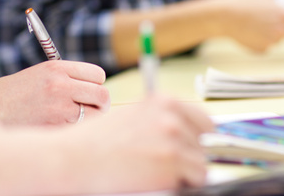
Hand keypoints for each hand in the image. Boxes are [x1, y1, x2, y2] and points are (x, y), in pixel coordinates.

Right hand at [0, 60, 109, 124]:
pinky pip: (79, 130)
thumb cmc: (14, 93)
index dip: (96, 84)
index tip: (89, 92)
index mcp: (57, 68)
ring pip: (95, 115)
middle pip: (102, 95)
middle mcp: (60, 85)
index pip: (98, 75)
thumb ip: (67, 78)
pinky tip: (61, 129)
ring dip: (91, 119)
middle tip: (90, 109)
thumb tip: (95, 91)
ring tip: (75, 120)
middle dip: (100, 104)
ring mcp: (59, 108)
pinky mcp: (54, 128)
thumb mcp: (40, 74)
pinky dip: (76, 132)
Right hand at [70, 95, 212, 191]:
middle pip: (206, 142)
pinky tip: (159, 178)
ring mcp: (173, 137)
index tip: (194, 148)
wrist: (77, 156)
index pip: (204, 120)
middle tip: (167, 162)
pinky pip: (198, 177)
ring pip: (202, 161)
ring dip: (186, 170)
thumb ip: (161, 119)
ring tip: (156, 169)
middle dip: (192, 155)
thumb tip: (187, 135)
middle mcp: (171, 114)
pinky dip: (184, 182)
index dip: (199, 138)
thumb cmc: (98, 141)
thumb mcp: (134, 116)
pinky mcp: (172, 161)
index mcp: (163, 100)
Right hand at [214, 0, 283, 51]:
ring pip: (279, 41)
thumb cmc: (244, 0)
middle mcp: (281, 32)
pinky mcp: (261, 50)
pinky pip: (267, 47)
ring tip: (258, 23)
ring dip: (274, 35)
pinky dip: (262, 41)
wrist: (223, 16)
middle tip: (274, 19)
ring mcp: (271, 43)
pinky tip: (251, 31)